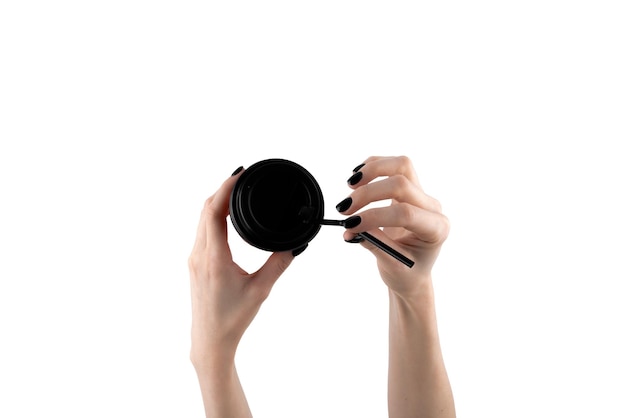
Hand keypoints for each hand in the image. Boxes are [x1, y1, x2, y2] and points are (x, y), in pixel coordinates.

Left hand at [188, 168, 295, 365]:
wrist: (210, 341)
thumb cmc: (232, 319)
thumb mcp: (261, 290)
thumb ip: (279, 264)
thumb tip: (296, 244)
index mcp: (214, 258)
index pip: (213, 212)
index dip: (225, 188)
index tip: (240, 174)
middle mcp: (199, 254)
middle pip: (204, 210)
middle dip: (222, 189)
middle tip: (242, 177)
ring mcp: (194, 259)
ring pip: (200, 219)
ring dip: (216, 202)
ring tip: (235, 190)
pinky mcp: (195, 264)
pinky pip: (201, 230)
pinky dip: (212, 216)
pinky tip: (225, 215)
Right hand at [338, 156, 449, 297]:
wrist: (414, 271)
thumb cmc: (407, 271)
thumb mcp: (392, 265)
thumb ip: (374, 244)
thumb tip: (351, 228)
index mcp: (436, 229)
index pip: (405, 212)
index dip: (374, 216)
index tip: (350, 225)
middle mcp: (432, 208)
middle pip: (401, 183)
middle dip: (368, 194)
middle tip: (344, 210)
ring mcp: (422, 195)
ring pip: (401, 166)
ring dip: (372, 172)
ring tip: (350, 187)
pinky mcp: (410, 188)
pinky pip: (395, 166)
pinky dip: (373, 166)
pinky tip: (358, 178)